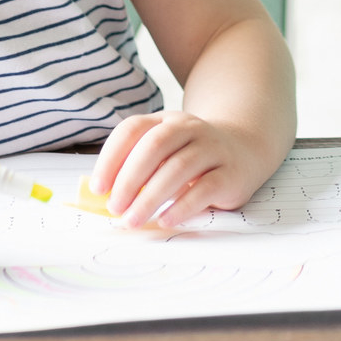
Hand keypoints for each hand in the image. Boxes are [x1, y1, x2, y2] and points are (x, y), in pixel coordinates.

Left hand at [89, 112, 276, 228]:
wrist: (243, 149)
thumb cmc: (192, 157)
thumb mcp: (164, 154)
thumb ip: (136, 170)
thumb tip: (103, 198)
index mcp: (165, 121)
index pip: (132, 129)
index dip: (111, 158)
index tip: (97, 188)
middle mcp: (189, 128)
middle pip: (154, 146)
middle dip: (129, 179)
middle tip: (115, 207)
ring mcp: (212, 148)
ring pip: (179, 168)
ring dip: (151, 197)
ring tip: (132, 219)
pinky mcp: (230, 173)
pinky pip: (205, 188)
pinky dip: (182, 206)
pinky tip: (165, 219)